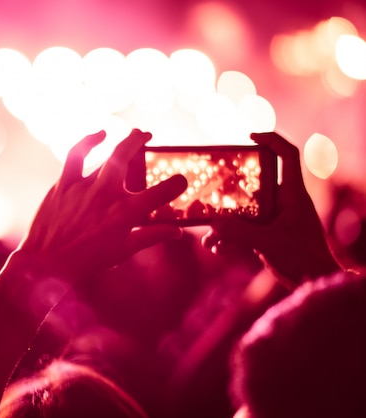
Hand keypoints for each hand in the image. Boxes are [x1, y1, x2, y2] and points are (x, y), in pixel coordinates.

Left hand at [20, 129, 187, 279]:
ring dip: (122, 141)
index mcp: (126, 213)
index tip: (181, 180)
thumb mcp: (124, 251)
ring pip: (107, 154)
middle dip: (140, 142)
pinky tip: (99, 135)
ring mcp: (84, 187)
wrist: (47, 265)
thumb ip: (152, 236)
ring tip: (133, 134)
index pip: (161, 193)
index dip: (176, 184)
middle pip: (128, 158)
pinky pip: (76, 155)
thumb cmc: (87, 261)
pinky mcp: (64, 184)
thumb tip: (177, 231)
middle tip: (148, 135)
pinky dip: (88, 142)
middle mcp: (107, 195)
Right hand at [201, 132, 339, 286]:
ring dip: (224, 224)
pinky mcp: (266, 234)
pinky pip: (242, 229)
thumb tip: (213, 223)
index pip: (287, 155)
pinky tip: (218, 249)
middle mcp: (283, 202)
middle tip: (210, 193)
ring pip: (243, 211)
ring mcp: (274, 219)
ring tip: (209, 238)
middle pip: (253, 184)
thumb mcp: (268, 244)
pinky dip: (228, 238)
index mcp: (292, 195)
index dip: (271, 140)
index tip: (250, 136)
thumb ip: (239, 232)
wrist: (312, 284)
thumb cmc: (302, 260)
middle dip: (229, 192)